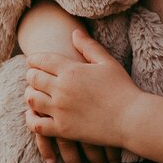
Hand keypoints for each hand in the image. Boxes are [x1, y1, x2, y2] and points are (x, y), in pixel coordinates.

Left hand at [24, 33, 145, 161]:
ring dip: (30, 95)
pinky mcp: (62, 129)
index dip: (34, 59)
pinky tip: (34, 116)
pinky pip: (36, 125)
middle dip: (31, 75)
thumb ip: (88, 46)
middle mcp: (61, 89)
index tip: (33, 61)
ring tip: (33, 94)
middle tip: (33, 76)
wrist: (132, 119)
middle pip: (33, 78)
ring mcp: (60, 110)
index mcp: (71, 71)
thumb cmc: (123, 89)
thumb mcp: (107, 62)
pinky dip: (31, 119)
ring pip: (31, 100)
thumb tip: (73, 32)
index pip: (41, 60)